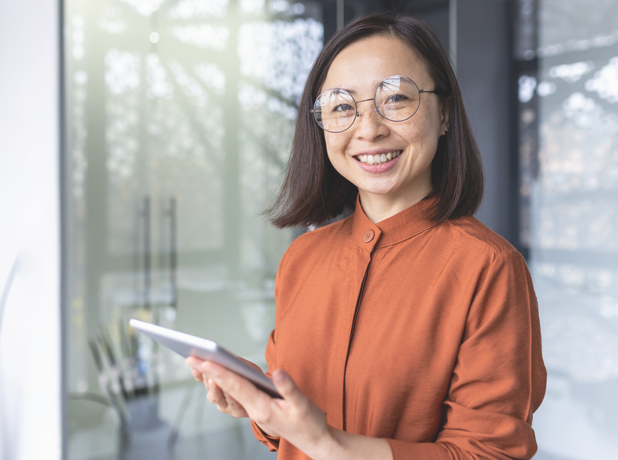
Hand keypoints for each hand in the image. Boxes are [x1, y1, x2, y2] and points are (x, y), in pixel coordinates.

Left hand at [186, 358, 330, 452]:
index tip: (206, 362)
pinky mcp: (254, 407)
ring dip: (212, 377)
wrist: (311, 439)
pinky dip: (222, 382)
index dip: (221, 373)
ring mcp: (252, 410)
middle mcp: (253, 410)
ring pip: (227, 392)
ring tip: (196, 362)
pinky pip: (234, 394)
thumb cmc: (308, 421)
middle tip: (190, 357)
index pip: (238, 387)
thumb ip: (289, 388)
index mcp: (263, 408)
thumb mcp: (303, 404)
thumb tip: (276, 372)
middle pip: (227, 388)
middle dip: (208, 372)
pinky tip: (213, 372)